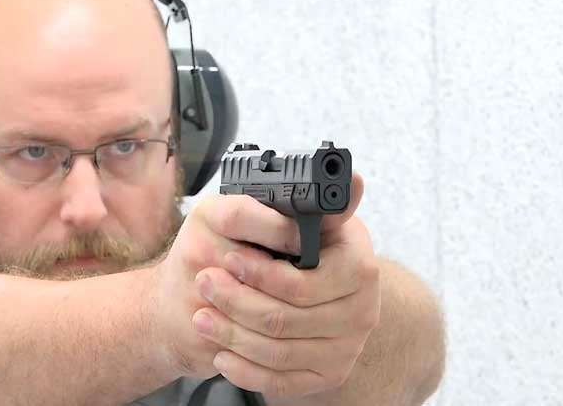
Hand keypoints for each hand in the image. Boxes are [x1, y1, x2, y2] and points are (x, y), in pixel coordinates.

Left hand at [187, 173, 380, 399]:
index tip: (229, 258)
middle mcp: (361, 308)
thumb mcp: (292, 216)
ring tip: (202, 315)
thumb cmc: (279, 247)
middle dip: (236, 301)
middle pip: (286, 318)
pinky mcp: (326, 375)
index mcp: (357, 264)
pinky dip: (245, 369)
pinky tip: (221, 353)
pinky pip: (282, 382)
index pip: (305, 282)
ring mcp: (346, 346)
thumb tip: (352, 180)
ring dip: (231, 334)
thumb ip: (307, 202)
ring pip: (278, 351)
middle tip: (204, 282)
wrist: (281, 291)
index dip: (262, 273)